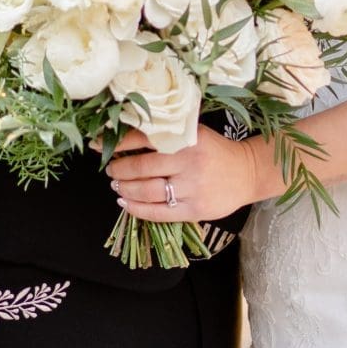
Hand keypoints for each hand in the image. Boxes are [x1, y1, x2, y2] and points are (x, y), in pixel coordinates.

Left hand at [107, 126, 279, 222]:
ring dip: (126, 189)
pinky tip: (126, 203)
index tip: (98, 145)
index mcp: (187, 139)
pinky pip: (158, 213)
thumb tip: (123, 137)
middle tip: (111, 170)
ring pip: (147, 192)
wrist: (248, 172)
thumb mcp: (194, 134)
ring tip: (117, 186)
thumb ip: (165, 135)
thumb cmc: (215, 151)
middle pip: (142, 168)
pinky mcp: (195, 210)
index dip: (117, 143)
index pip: (143, 139)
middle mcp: (190, 162)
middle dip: (119, 170)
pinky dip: (137, 209)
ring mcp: (193, 188)